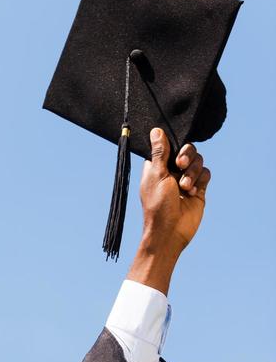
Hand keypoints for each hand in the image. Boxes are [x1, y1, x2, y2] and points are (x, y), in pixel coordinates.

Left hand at [139, 127, 210, 255]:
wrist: (170, 231)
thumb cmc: (157, 206)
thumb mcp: (156, 175)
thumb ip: (159, 152)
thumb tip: (155, 130)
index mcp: (157, 166)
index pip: (169, 144)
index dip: (173, 144)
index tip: (172, 150)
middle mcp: (171, 170)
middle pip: (187, 149)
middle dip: (186, 155)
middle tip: (180, 164)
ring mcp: (186, 179)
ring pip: (198, 160)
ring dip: (192, 171)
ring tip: (184, 187)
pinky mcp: (198, 188)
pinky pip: (205, 172)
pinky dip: (200, 179)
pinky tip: (191, 192)